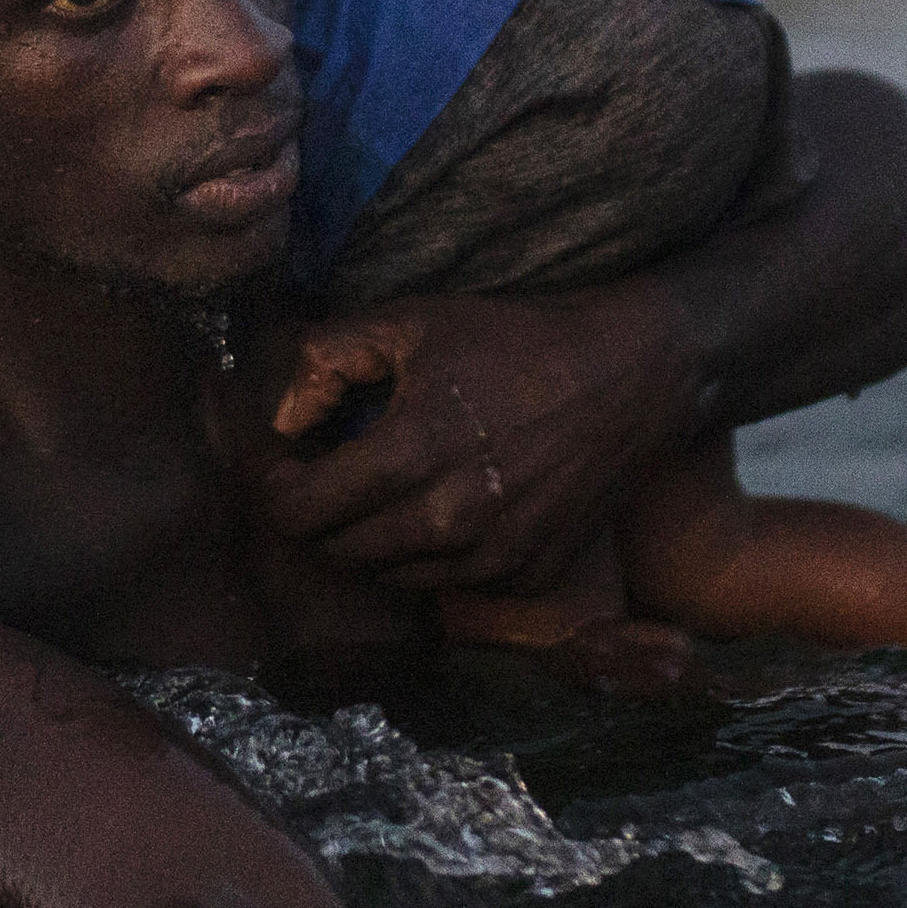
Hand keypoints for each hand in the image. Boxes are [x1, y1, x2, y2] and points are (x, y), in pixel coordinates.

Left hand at [252, 285, 685, 592]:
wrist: (630, 377)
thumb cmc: (515, 341)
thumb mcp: (412, 322)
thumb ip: (328, 360)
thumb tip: (283, 419)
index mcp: (410, 455)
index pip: (301, 512)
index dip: (276, 491)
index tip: (285, 467)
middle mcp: (449, 521)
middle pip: (337, 553)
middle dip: (318, 518)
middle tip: (326, 479)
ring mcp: (492, 558)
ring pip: (389, 577)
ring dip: (370, 542)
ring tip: (383, 492)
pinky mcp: (528, 576)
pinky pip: (449, 586)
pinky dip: (430, 557)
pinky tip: (444, 507)